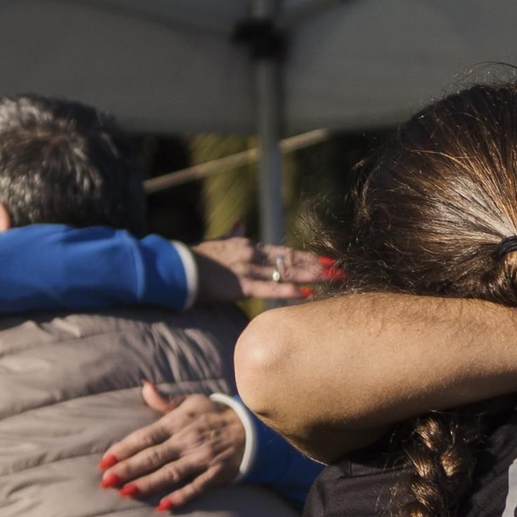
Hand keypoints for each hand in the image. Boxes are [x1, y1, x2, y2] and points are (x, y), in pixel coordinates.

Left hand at [98, 382, 246, 510]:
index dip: (123, 449)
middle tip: (106, 482)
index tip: (105, 461)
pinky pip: (197, 487)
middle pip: (153, 457)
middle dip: (128, 469)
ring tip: (126, 493)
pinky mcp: (217, 473)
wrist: (255, 428)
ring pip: (171, 473)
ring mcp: (203, 458)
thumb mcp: (193, 402)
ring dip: (147, 484)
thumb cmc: (217, 415)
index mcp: (179, 422)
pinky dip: (181, 497)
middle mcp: (189, 440)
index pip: (145, 436)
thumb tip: (143, 387)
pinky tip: (163, 506)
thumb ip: (165, 400)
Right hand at [191, 225, 341, 303]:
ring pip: (286, 272)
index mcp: (250, 246)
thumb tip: (240, 223)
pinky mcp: (240, 286)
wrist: (175, 268)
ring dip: (312, 276)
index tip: (328, 260)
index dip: (308, 257)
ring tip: (334, 279)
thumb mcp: (218, 243)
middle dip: (318, 266)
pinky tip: (308, 293)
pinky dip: (290, 291)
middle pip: (292, 260)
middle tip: (341, 269)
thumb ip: (233, 234)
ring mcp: (248, 270)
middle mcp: (253, 254)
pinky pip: (270, 289)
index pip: (286, 252)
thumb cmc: (196, 258)